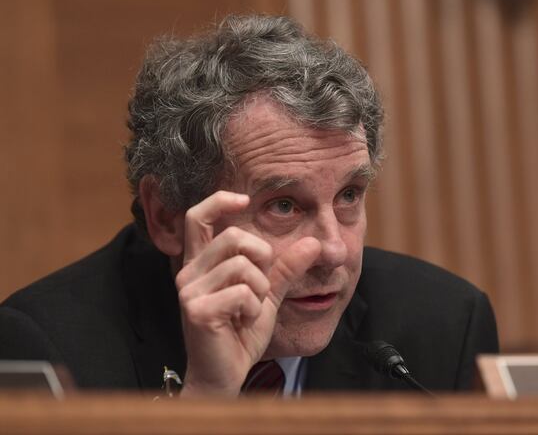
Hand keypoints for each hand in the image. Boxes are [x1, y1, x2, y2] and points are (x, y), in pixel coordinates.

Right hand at [175, 191, 320, 396]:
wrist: (226, 374)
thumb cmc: (240, 332)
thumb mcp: (268, 294)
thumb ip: (286, 267)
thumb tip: (314, 242)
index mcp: (201, 263)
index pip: (198, 216)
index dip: (219, 200)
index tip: (244, 199)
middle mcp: (188, 272)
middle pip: (234, 238)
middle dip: (260, 259)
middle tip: (259, 288)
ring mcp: (189, 291)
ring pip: (243, 266)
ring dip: (258, 291)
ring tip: (248, 311)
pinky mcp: (196, 310)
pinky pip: (242, 292)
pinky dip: (253, 308)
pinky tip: (242, 322)